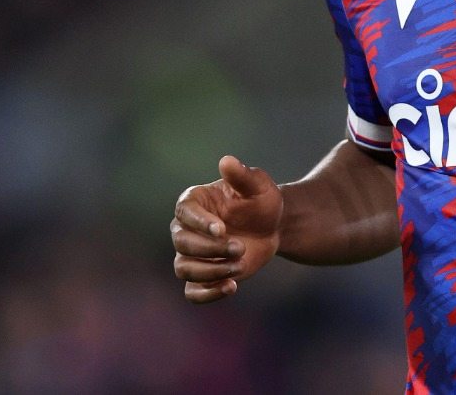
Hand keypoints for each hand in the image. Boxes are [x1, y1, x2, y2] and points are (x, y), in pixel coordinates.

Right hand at [170, 155, 283, 303]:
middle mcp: (185, 229)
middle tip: (240, 247)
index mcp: (194, 203)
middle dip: (211, 249)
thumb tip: (226, 160)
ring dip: (211, 271)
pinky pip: (192, 292)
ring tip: (239, 267)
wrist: (273, 227)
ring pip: (184, 269)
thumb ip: (243, 175)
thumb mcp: (259, 186)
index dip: (200, 223)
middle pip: (182, 244)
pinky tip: (231, 287)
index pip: (185, 213)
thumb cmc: (262, 202)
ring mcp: (191, 255)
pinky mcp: (202, 276)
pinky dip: (207, 294)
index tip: (222, 229)